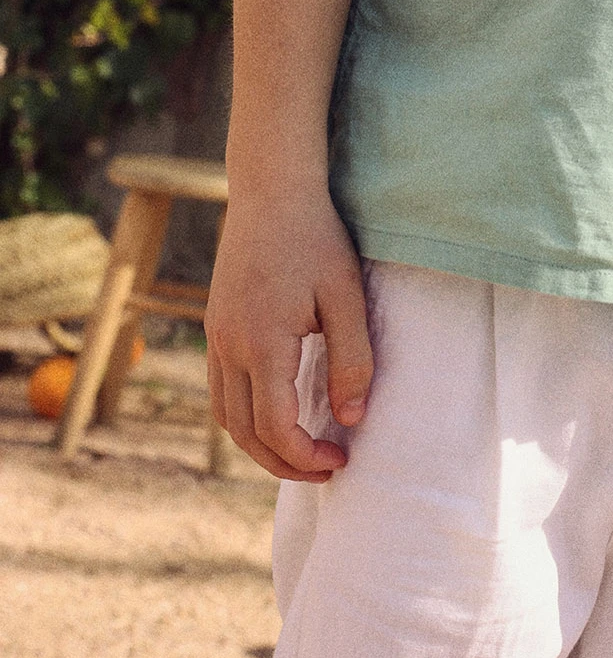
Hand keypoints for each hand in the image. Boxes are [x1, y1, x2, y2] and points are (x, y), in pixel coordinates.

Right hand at [206, 183, 372, 480]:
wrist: (271, 189)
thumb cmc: (316, 237)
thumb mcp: (346, 294)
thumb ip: (352, 358)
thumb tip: (352, 418)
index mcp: (262, 343)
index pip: (275, 428)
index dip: (305, 456)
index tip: (341, 460)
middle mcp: (229, 346)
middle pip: (245, 433)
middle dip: (283, 463)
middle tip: (326, 468)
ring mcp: (216, 336)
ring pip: (226, 416)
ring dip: (260, 444)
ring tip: (302, 450)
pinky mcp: (215, 325)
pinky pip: (221, 389)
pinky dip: (245, 415)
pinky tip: (278, 410)